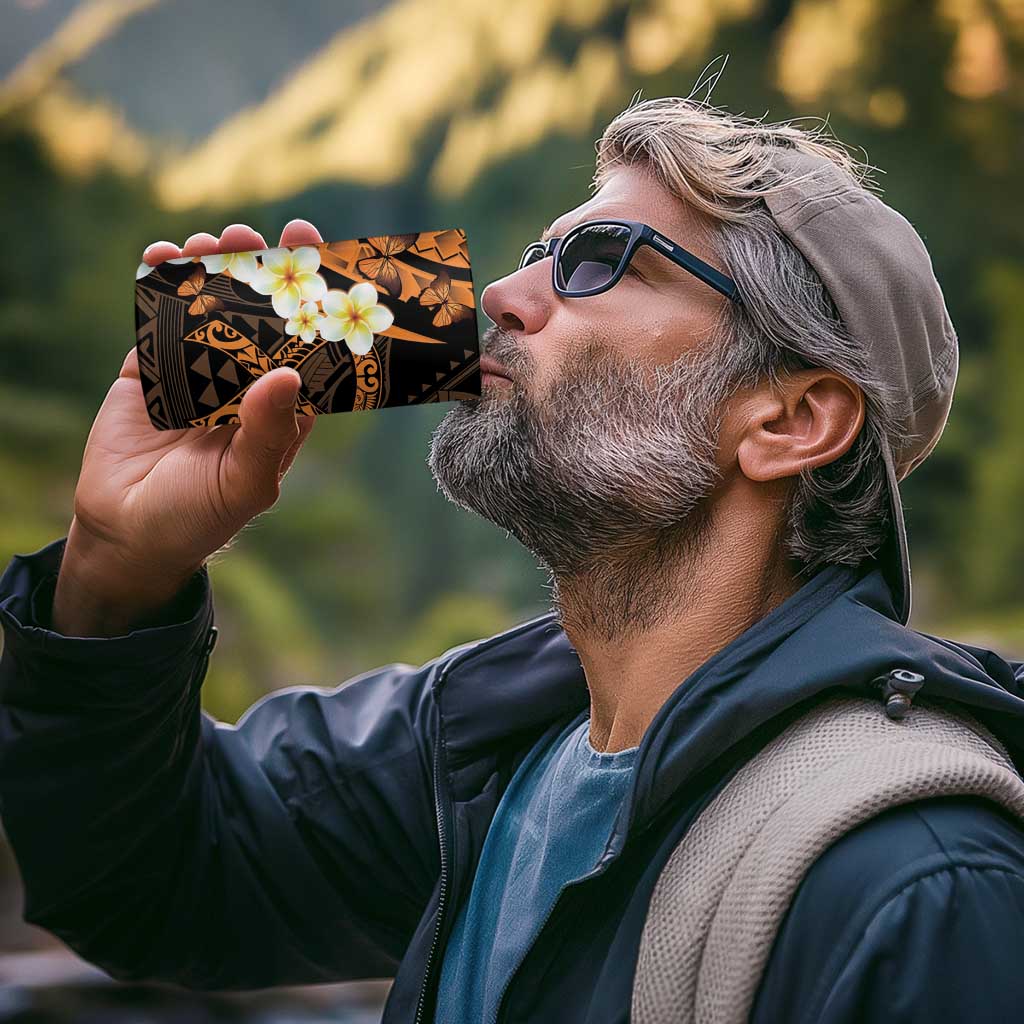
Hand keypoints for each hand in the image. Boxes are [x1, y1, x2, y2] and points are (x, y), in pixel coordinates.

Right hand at [53, 220, 322, 634]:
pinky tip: (163, 256)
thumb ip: (268, 432)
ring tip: (212, 240)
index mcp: (281, 408)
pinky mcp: (150, 368)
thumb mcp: (244, 483)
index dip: (316, 305)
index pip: (307, 347)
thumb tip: (287, 374)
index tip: (322, 260)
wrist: (127, 533)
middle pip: (261, 316)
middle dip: (262, 273)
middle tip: (260, 236)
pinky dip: (159, 284)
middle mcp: (244, 382)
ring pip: (210, 307)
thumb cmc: (199, 517)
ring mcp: (196, 371)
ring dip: (213, 269)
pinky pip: (158, 319)